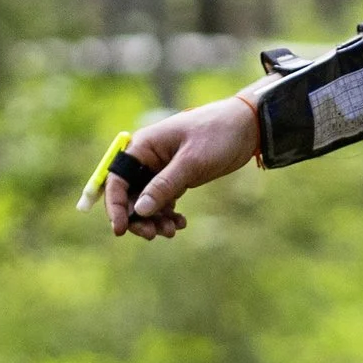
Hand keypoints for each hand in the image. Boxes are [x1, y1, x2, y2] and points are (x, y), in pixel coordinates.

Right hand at [105, 93, 258, 239]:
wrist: (247, 127)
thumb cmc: (218, 134)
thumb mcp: (191, 161)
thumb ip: (164, 185)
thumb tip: (139, 210)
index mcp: (143, 146)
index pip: (117, 179)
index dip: (115, 205)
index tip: (121, 229)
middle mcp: (148, 158)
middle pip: (130, 194)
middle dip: (138, 218)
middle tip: (153, 235)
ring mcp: (161, 168)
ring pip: (147, 201)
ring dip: (155, 219)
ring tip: (172, 231)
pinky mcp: (176, 177)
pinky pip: (164, 201)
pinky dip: (168, 214)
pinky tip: (181, 223)